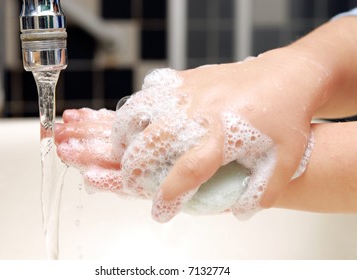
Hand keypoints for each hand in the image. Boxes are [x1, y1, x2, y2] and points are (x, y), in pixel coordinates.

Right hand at [112, 47, 322, 220]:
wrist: (289, 74)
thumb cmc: (289, 116)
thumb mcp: (288, 160)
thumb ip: (264, 191)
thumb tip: (240, 212)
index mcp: (225, 135)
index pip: (188, 170)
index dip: (169, 194)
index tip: (160, 210)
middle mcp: (202, 112)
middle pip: (152, 141)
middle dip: (134, 167)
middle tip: (131, 181)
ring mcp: (192, 91)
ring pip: (143, 110)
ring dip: (126, 132)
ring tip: (122, 148)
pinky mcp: (190, 77)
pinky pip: (153, 89)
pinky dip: (140, 106)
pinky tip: (142, 118)